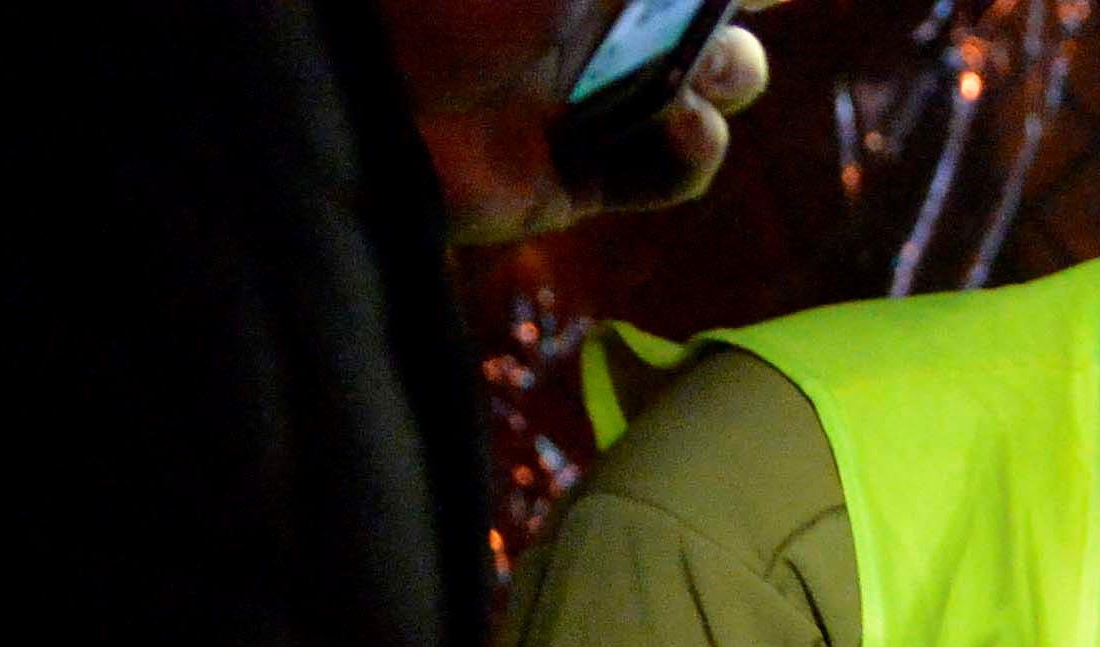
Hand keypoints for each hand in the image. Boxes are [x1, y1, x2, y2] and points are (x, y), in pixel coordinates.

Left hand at [417, 5, 774, 250]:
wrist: (363, 92)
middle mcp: (589, 17)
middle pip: (711, 14)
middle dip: (732, 15)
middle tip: (735, 12)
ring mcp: (584, 96)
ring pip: (706, 89)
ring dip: (727, 74)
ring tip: (698, 76)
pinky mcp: (574, 177)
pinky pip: (668, 172)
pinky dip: (693, 151)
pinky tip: (686, 126)